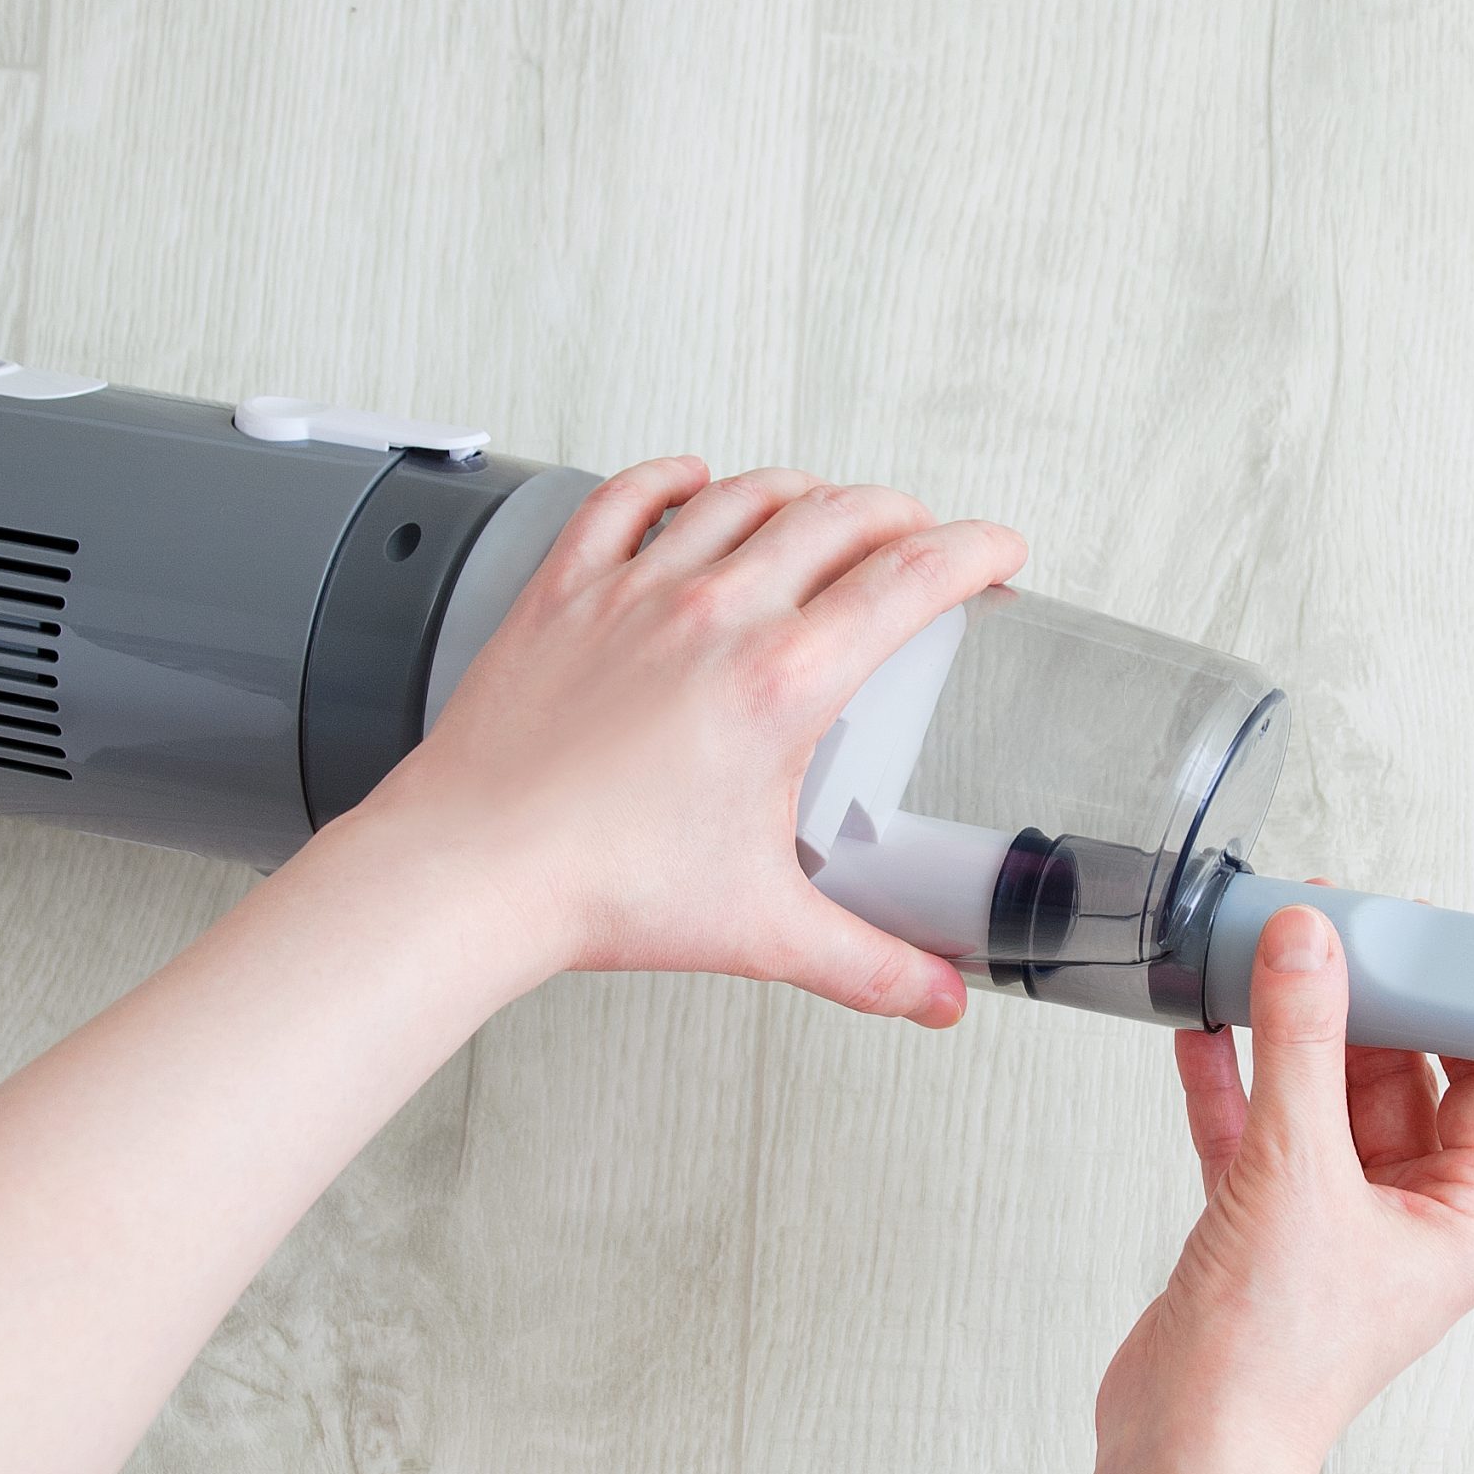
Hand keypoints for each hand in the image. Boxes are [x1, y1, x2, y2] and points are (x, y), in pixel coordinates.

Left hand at [343, 456, 1026, 1024]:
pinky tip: (692, 481)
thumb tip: (933, 994)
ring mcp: (636, 591)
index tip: (1001, 551)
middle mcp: (716, 616)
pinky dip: (672, 479)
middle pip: (838, 516)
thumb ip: (868, 963)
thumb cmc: (600, 888)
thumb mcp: (763, 931)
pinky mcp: (565, 589)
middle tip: (924, 536)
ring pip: (743, 494)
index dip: (974, 550)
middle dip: (901, 515)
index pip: (910, 578)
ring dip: (803, 490)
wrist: (472, 870)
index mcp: (781, 683)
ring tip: (828, 506)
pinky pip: (626, 498)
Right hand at [1097, 898, 1473, 1473]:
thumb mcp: (1294, 1169)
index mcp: (1463, 1220)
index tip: (1424, 933)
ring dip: (1289, 1037)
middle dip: (1361, 1005)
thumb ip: (1299, 1044)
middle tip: (1326, 931)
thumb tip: (1308, 945)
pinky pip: (1258, 1134)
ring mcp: (1333, 1227)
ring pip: (1321, 1101)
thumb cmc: (1271, 1357)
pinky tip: (1205, 1028)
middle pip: (1400, 1079)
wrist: (1182, 1448)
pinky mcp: (1263, 1232)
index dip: (1462, 1002)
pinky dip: (1234, 1082)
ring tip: (1259, 959)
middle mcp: (1407, 1222)